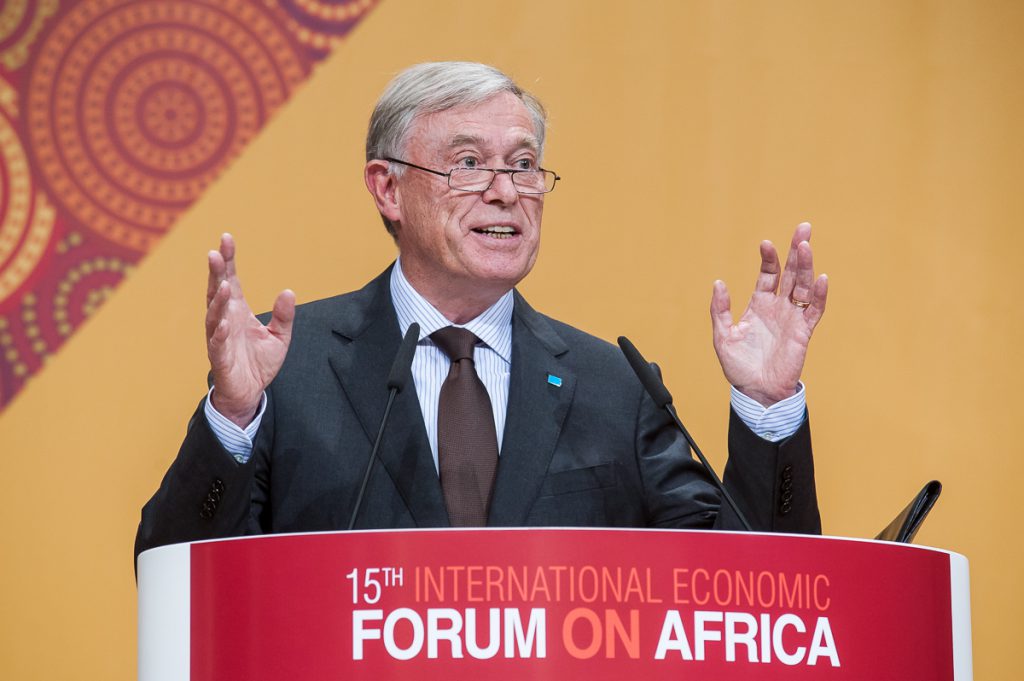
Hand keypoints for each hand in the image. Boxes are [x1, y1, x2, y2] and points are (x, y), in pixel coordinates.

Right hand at [206, 233, 294, 425]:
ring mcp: (219, 337)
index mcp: (238, 310)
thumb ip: (284, 316)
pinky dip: (219, 332)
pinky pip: (216, 343)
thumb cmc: (259, 362)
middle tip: (215, 252)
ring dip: (218, 300)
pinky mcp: (220, 357)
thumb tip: (289, 292)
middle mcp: (225, 319)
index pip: (231, 279)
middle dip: (216, 272)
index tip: (226, 238)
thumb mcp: (280, 337)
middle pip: (218, 291)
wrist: (250, 392)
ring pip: (214, 314)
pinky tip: (223, 322)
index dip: (228, 260)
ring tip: (223, 285)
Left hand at [710, 222, 827, 406]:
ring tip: (806, 245)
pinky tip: (821, 278)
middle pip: (791, 273)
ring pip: (804, 286)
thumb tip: (719, 282)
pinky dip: (819, 294)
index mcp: (759, 305)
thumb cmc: (739, 367)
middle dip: (796, 250)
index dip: (768, 259)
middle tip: (804, 227)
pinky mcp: (803, 332)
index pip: (768, 274)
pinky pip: (814, 310)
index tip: (766, 244)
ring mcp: (792, 318)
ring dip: (807, 266)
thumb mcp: (722, 336)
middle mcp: (778, 307)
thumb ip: (720, 310)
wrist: (755, 392)